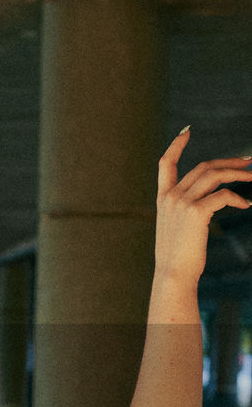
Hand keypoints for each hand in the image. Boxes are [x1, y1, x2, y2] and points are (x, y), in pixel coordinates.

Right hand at [156, 130, 251, 282]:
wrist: (173, 275)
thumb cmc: (177, 259)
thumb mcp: (176, 230)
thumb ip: (185, 212)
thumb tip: (208, 202)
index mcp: (163, 199)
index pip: (165, 164)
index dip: (176, 146)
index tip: (186, 131)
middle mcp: (171, 197)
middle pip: (203, 167)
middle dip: (227, 162)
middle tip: (247, 163)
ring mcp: (182, 202)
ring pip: (214, 175)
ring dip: (238, 174)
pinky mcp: (196, 211)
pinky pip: (223, 196)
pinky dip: (238, 198)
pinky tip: (247, 205)